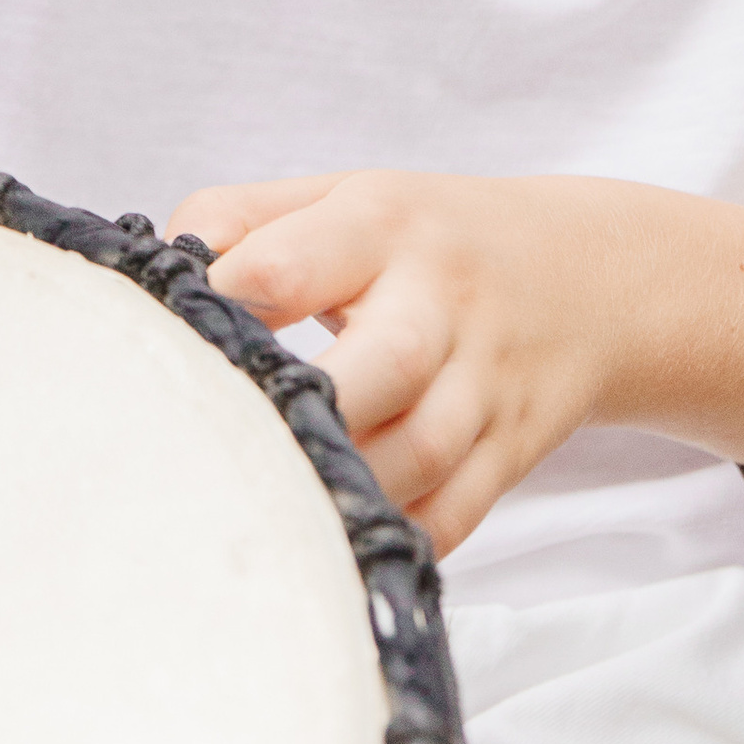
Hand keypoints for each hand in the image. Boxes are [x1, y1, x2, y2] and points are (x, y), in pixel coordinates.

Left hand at [171, 170, 626, 556]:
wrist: (593, 277)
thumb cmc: (430, 240)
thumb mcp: (345, 196)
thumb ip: (238, 218)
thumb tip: (149, 270)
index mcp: (380, 224)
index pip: (287, 263)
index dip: (220, 305)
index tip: (169, 347)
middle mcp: (440, 300)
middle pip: (388, 359)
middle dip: (312, 409)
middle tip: (229, 445)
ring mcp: (484, 381)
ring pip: (423, 452)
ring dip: (349, 486)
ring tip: (271, 508)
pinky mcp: (511, 450)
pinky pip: (457, 513)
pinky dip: (400, 537)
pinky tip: (338, 547)